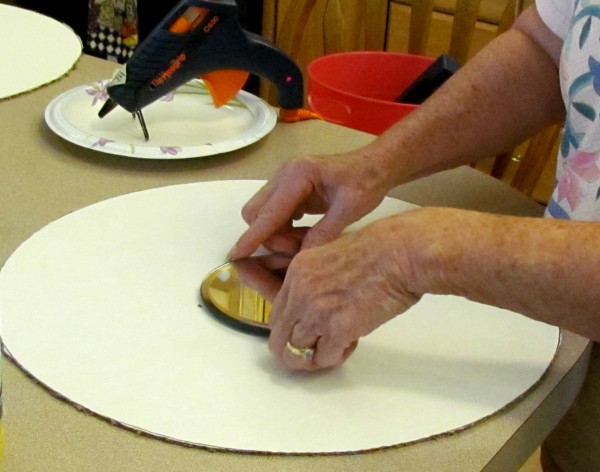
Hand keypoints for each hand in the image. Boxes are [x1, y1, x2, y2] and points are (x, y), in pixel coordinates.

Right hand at [227, 151, 393, 259]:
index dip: (253, 236)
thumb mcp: (349, 210)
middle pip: (256, 212)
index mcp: (298, 175)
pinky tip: (305, 234)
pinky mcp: (289, 189)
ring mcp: (284, 180)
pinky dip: (283, 228)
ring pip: (263, 214)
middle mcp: (284, 174)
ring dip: (277, 233)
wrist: (374, 165)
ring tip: (305, 241)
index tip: (235, 256)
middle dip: (268, 236)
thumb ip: (324, 233)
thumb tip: (301, 260)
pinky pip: (274, 213)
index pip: (269, 212)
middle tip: (297, 248)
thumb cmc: (366, 182)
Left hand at [267, 216, 421, 370]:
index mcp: (297, 272)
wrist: (401, 253)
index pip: (276, 315)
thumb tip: (311, 312)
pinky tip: (351, 343)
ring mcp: (317, 311)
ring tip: (338, 346)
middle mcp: (300, 293)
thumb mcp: (331, 257)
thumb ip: (314, 282)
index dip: (291, 331)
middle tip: (318, 351)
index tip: (308, 334)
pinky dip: (336, 358)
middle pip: (279, 339)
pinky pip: (324, 358)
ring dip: (315, 358)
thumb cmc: (378, 252)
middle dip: (296, 352)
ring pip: (296, 354)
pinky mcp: (339, 328)